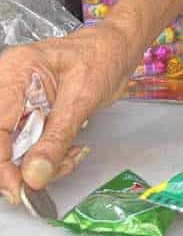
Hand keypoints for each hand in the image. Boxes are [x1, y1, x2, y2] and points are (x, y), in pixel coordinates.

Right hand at [0, 23, 132, 204]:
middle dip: (27, 165)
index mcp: (15, 73)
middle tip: (55, 170)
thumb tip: (34, 176)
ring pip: (15, 150)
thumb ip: (56, 138)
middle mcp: (9, 87)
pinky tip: (71, 150)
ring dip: (43, 163)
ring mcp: (19, 103)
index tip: (20, 187)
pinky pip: (31, 146)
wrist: (118, 49)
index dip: (2, 163)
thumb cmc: (102, 56)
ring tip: (71, 155)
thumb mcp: (81, 98)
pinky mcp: (31, 115)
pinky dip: (50, 157)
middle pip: (2, 141)